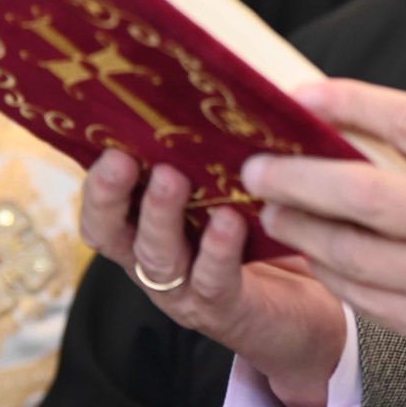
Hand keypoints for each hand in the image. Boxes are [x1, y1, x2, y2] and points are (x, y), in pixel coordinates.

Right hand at [77, 149, 349, 406]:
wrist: (309, 312)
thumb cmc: (263, 236)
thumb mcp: (229, 192)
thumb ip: (212, 155)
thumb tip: (210, 94)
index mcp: (146, 229)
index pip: (103, 205)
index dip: (96, 177)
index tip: (104, 139)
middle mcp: (154, 261)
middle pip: (110, 232)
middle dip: (109, 194)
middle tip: (121, 157)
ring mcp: (184, 289)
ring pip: (156, 257)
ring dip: (160, 216)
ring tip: (171, 179)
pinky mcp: (224, 309)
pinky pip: (212, 280)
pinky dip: (217, 250)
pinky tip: (227, 221)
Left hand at [244, 79, 405, 395]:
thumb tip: (391, 140)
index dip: (347, 101)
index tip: (301, 92)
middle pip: (358, 194)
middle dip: (294, 176)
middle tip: (256, 164)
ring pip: (348, 253)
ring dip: (300, 228)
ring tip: (273, 208)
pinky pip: (367, 297)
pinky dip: (333, 270)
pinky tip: (316, 252)